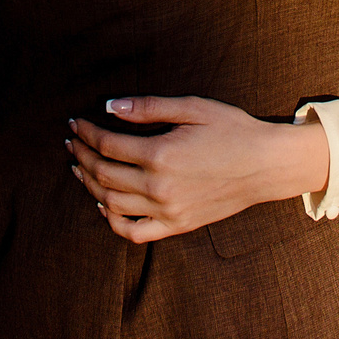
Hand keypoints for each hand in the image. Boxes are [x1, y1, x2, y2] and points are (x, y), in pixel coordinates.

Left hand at [65, 97, 329, 243]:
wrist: (266, 165)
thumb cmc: (232, 130)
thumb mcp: (192, 108)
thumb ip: (148, 108)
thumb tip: (110, 107)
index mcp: (161, 153)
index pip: (108, 145)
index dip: (87, 133)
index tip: (75, 123)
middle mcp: (159, 186)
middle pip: (103, 174)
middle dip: (82, 156)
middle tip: (72, 143)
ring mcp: (167, 211)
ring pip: (112, 204)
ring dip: (89, 185)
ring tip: (80, 168)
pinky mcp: (177, 226)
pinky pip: (134, 232)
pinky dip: (113, 221)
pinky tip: (104, 206)